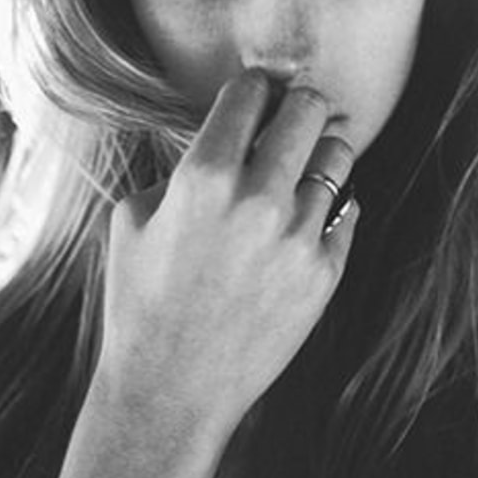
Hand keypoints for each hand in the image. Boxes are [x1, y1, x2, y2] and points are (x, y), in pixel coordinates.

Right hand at [98, 69, 359, 437]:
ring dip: (320, 154)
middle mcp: (257, 198)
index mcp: (203, 176)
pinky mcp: (325, 272)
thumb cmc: (140, 303)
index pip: (251, 92)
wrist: (171, 389)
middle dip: (299, 107)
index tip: (258, 95)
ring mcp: (298, 236)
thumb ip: (179, 167)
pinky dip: (328, 207)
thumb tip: (223, 138)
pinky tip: (306, 217)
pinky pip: (346, 211)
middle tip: (291, 119)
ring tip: (301, 168)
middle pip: (309, 109)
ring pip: (338, 156)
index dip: (255, 88)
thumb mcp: (132, 220)